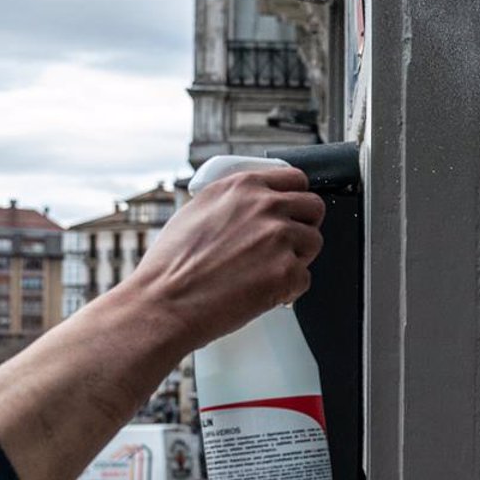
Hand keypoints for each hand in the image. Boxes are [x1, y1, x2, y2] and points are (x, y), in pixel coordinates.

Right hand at [119, 166, 325, 351]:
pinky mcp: (287, 272)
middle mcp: (266, 206)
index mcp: (244, 187)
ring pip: (314, 242)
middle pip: (314, 207)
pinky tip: (262, 290)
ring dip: (297, 258)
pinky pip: (304, 277)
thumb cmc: (172, 264)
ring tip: (266, 271)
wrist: (165, 301)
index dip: (296, 198)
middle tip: (287, 244)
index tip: (294, 210)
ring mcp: (280, 238)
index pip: (295, 179)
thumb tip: (252, 204)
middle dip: (304, 225)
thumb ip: (233, 202)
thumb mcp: (198, 210)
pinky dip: (288, 288)